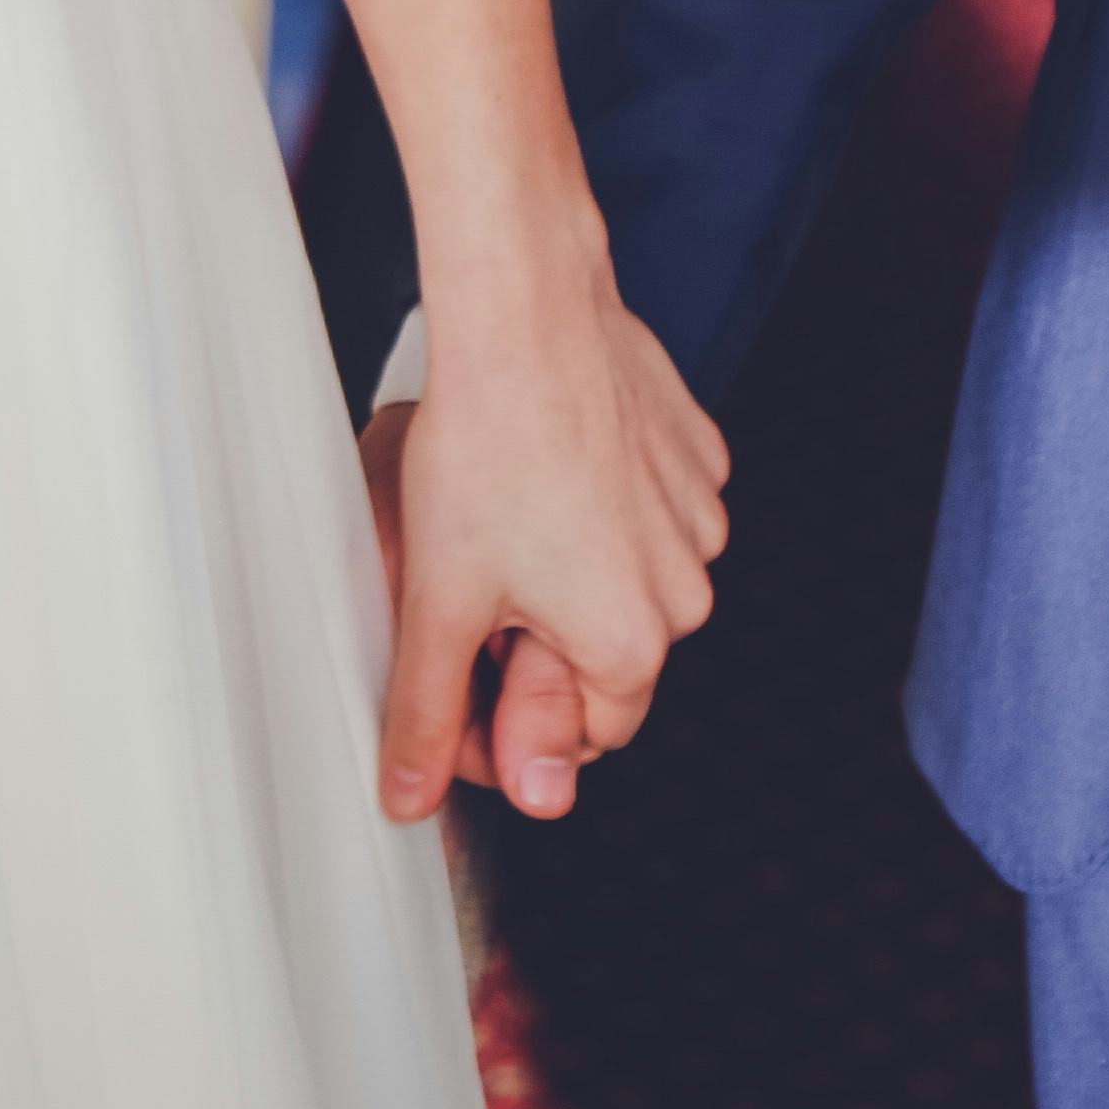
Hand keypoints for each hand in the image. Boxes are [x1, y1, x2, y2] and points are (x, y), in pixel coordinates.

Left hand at [364, 266, 726, 822]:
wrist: (526, 316)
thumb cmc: (489, 444)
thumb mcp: (436, 602)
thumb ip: (425, 716)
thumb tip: (412, 792)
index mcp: (631, 643)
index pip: (578, 739)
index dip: (505, 723)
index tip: (458, 686)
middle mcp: (685, 589)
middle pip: (603, 662)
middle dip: (534, 646)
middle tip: (466, 594)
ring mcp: (697, 518)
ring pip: (625, 584)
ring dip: (568, 577)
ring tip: (501, 525)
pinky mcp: (693, 457)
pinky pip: (647, 512)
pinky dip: (599, 511)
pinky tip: (543, 477)